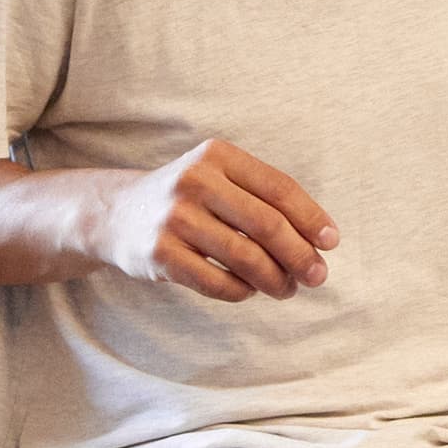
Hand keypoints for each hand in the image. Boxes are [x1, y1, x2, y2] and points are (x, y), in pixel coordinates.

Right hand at [88, 138, 336, 300]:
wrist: (116, 214)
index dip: (311, 218)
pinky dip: (243, 291)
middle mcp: (194, 182)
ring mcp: (174, 218)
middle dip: (300, 255)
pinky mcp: (159, 254)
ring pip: (245, 258)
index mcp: (217, 156)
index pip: (279, 188)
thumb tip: (320, 240)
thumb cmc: (188, 199)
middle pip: (267, 225)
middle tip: (318, 276)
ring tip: (288, 289)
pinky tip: (251, 290)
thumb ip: (264, 199)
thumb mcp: (219, 178)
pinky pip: (217, 282)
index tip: (331, 243)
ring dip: (276, 279)